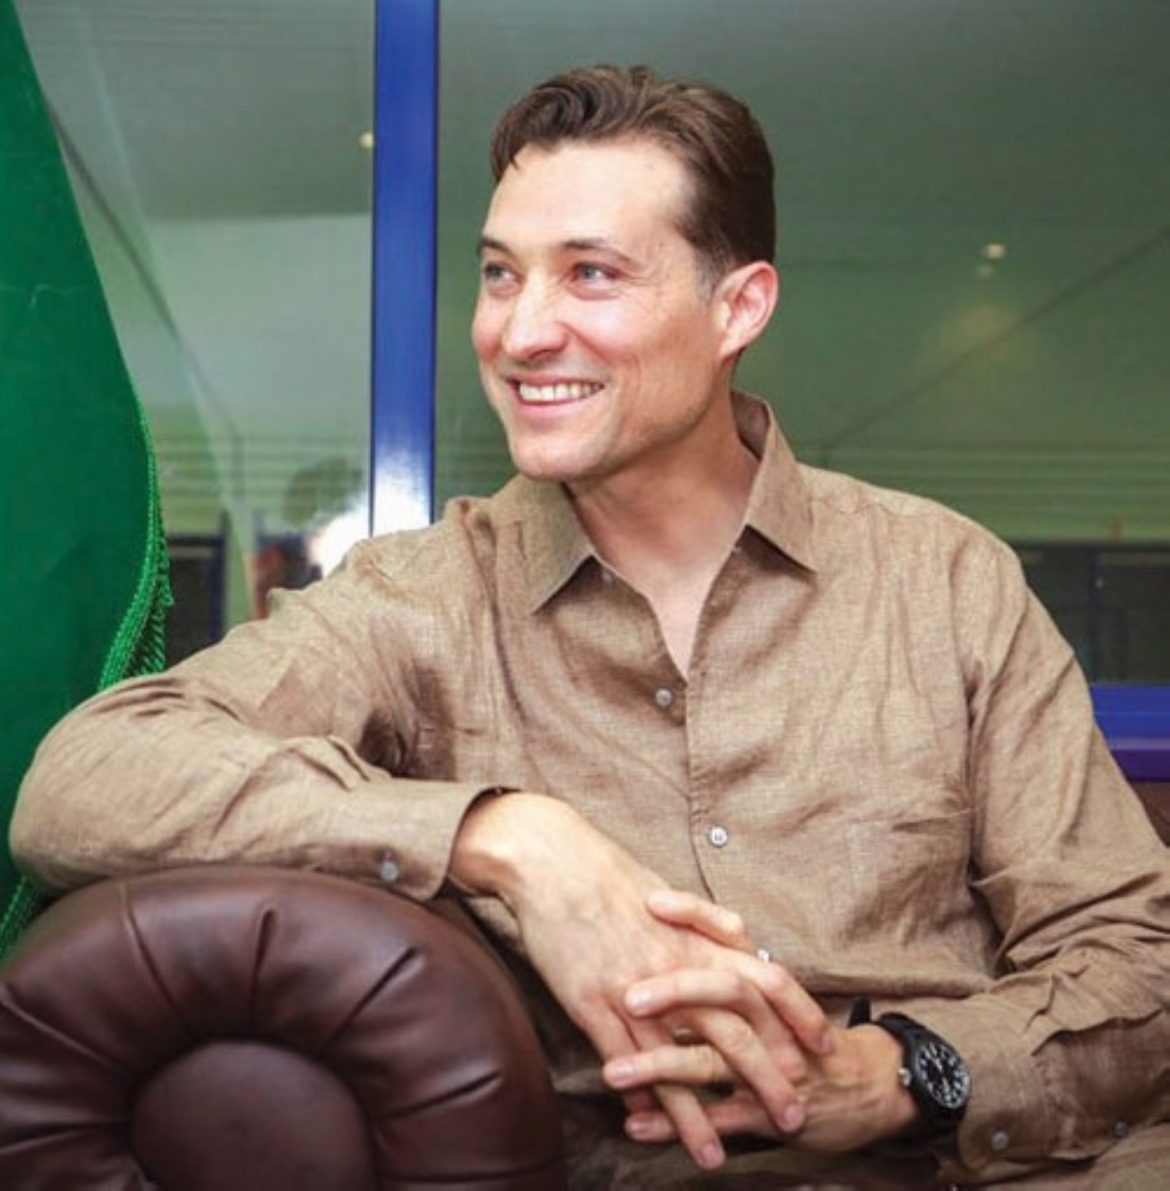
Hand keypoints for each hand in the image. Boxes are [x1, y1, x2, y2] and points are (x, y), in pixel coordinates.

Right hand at [451, 793, 830, 1169]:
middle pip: (734, 1032)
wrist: (553, 860)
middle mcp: (674, 967)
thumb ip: (702, 924)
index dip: (798, 1017)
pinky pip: (622, 1058)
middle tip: (794, 1116)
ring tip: (718, 1157)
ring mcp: (632, 988)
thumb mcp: (667, 893)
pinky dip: (638, 1095)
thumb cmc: (607, 871)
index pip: (765, 982)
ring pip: (675, 1062)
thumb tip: (732, 940)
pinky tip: (648, 1125)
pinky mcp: (590, 1001)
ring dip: (699, 1115)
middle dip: (768, 1080)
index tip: (823, 1048)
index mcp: (697, 938)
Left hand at [602, 892, 917, 1151]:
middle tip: (627, 996)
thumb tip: (667, 925)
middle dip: (675, 992)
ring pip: (712, 1061)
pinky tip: (635, 1124)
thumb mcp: (772, 991)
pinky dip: (675, 1125)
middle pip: (725, 992)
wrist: (869, 1088)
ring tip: (611, 1072)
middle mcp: (770, 1021)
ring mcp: (769, 1067)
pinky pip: (717, 1118)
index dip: (695, 916)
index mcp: (766, 983)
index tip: (651, 901)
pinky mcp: (767, 1114)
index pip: (732, 934)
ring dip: (659, 1068)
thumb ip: (727, 962)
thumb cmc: (803, 1032)